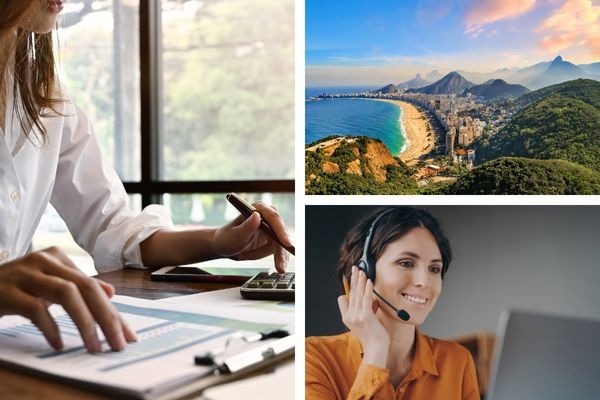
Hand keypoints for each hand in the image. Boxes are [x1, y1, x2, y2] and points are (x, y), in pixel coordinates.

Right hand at [0, 247, 136, 351]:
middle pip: (86, 288)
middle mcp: (45, 261)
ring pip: (67, 294)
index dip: (114, 312)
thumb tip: (110, 293)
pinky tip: (59, 343)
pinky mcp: (7, 291)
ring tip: (94, 346)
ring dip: (85, 323)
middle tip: (118, 343)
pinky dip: (51, 327)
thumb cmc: (13, 288)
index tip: (127, 335)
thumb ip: (77, 286)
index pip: (94, 286)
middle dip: (107, 318)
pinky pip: (36, 309)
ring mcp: (25, 274)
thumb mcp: (47, 284)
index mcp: (58, 258)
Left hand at [212, 201, 292, 272]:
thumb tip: (257, 216)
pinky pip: (276, 251)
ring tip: (244, 255)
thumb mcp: (234, 235)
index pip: (273, 218)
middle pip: (280, 234)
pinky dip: (262, 256)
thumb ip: (246, 227)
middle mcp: (267, 216)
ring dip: (261, 254)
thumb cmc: (226, 238)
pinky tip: (248, 256)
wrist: (223, 246)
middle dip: (279, 252)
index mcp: (258, 209)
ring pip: (279, 245)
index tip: (286, 243)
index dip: (281, 230)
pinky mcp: (272, 239)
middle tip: (280, 268)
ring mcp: (271, 228)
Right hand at [338, 266, 389, 367]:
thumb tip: (371, 298)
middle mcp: (350, 316)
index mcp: (347, 317)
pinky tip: (369, 281)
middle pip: (351, 293)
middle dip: (353, 279)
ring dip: (360, 280)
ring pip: (357, 294)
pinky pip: (366, 299)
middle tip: (355, 268)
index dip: (349, 290)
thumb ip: (366, 309)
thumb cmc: (373, 337)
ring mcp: (357, 316)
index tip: (354, 280)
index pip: (343, 299)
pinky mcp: (366, 316)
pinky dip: (367, 289)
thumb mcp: (365, 322)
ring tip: (361, 271)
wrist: (376, 349)